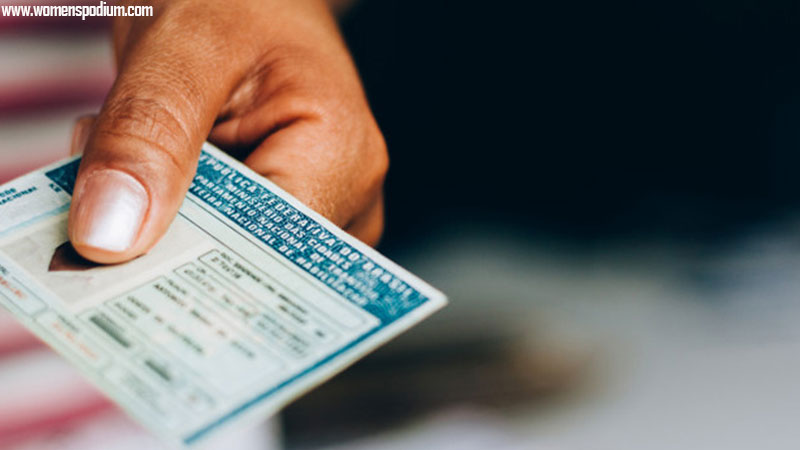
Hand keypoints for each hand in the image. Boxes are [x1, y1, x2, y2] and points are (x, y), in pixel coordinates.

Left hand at [68, 0, 386, 263]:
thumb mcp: (183, 44)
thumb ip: (148, 132)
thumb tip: (112, 237)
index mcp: (342, 154)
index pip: (269, 256)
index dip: (187, 270)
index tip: (107, 264)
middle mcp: (343, 194)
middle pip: (247, 265)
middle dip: (160, 238)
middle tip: (104, 184)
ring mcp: (315, 206)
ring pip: (222, 257)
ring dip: (155, 221)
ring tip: (130, 152)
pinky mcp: (281, 209)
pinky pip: (217, 240)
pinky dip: (163, 214)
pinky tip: (146, 170)